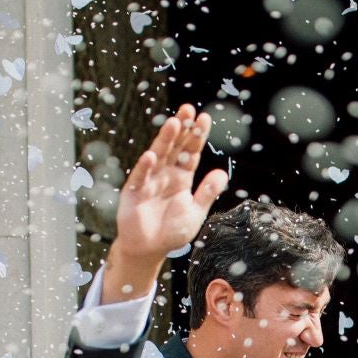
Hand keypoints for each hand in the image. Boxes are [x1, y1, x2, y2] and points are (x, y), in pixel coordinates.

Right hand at [103, 105, 228, 298]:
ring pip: (159, 156)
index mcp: (181, 177)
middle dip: (182, 128)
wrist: (149, 249)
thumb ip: (207, 192)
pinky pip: (141, 177)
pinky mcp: (134, 191)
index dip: (197, 136)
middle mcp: (165, 174)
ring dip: (165, 140)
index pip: (191, 152)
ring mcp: (149, 180)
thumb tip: (222, 173)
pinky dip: (146, 167)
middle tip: (188, 109)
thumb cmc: (172, 231)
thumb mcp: (195, 211)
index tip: (204, 118)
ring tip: (174, 123)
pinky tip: (152, 156)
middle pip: (175, 147)